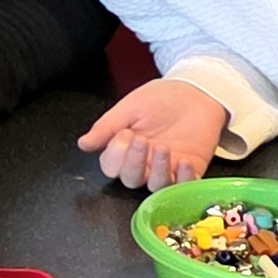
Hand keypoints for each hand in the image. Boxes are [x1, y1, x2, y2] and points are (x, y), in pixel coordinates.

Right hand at [78, 78, 226, 191]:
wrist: (194, 91)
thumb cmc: (160, 98)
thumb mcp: (129, 108)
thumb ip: (107, 127)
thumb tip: (83, 144)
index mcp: (124, 150)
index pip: (111, 166)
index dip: (115, 155)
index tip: (124, 133)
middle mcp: (143, 164)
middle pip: (131, 180)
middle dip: (134, 163)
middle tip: (141, 140)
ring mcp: (166, 169)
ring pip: (155, 186)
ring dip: (157, 170)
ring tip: (163, 148)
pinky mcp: (189, 170)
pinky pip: (184, 185)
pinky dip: (183, 179)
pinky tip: (183, 161)